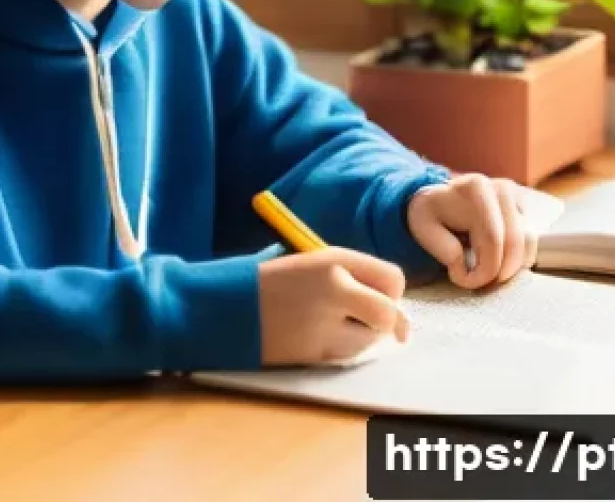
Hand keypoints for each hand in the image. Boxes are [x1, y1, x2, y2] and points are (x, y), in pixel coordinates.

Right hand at [258, 248, 409, 365]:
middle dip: (388, 321)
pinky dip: (338, 349)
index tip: (380, 295)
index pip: (392, 279)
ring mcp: (324, 325)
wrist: (221, 306)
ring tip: (327, 323)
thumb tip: (390, 302)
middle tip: (376, 321)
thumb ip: (348, 276)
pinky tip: (313, 336)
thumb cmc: (267, 281)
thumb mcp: (309, 263)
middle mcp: (334, 289)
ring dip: (359, 336)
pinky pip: (344, 355)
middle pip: (389, 315)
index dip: (390, 291)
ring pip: (368, 341)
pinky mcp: (312, 354)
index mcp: (333, 259)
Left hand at [406, 174, 536, 288]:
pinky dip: (519, 259)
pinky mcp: (523, 206)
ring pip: (527, 242)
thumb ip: (445, 250)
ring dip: (512, 267)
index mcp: (475, 189)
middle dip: (500, 272)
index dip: (486, 269)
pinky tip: (500, 264)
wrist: (440, 199)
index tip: (467, 281)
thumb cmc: (431, 214)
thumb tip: (466, 268)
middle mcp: (501, 188)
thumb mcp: (423, 228)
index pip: (492, 239)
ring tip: (489, 275)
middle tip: (482, 285)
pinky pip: (531, 240)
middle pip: (514, 242)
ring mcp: (516, 195)